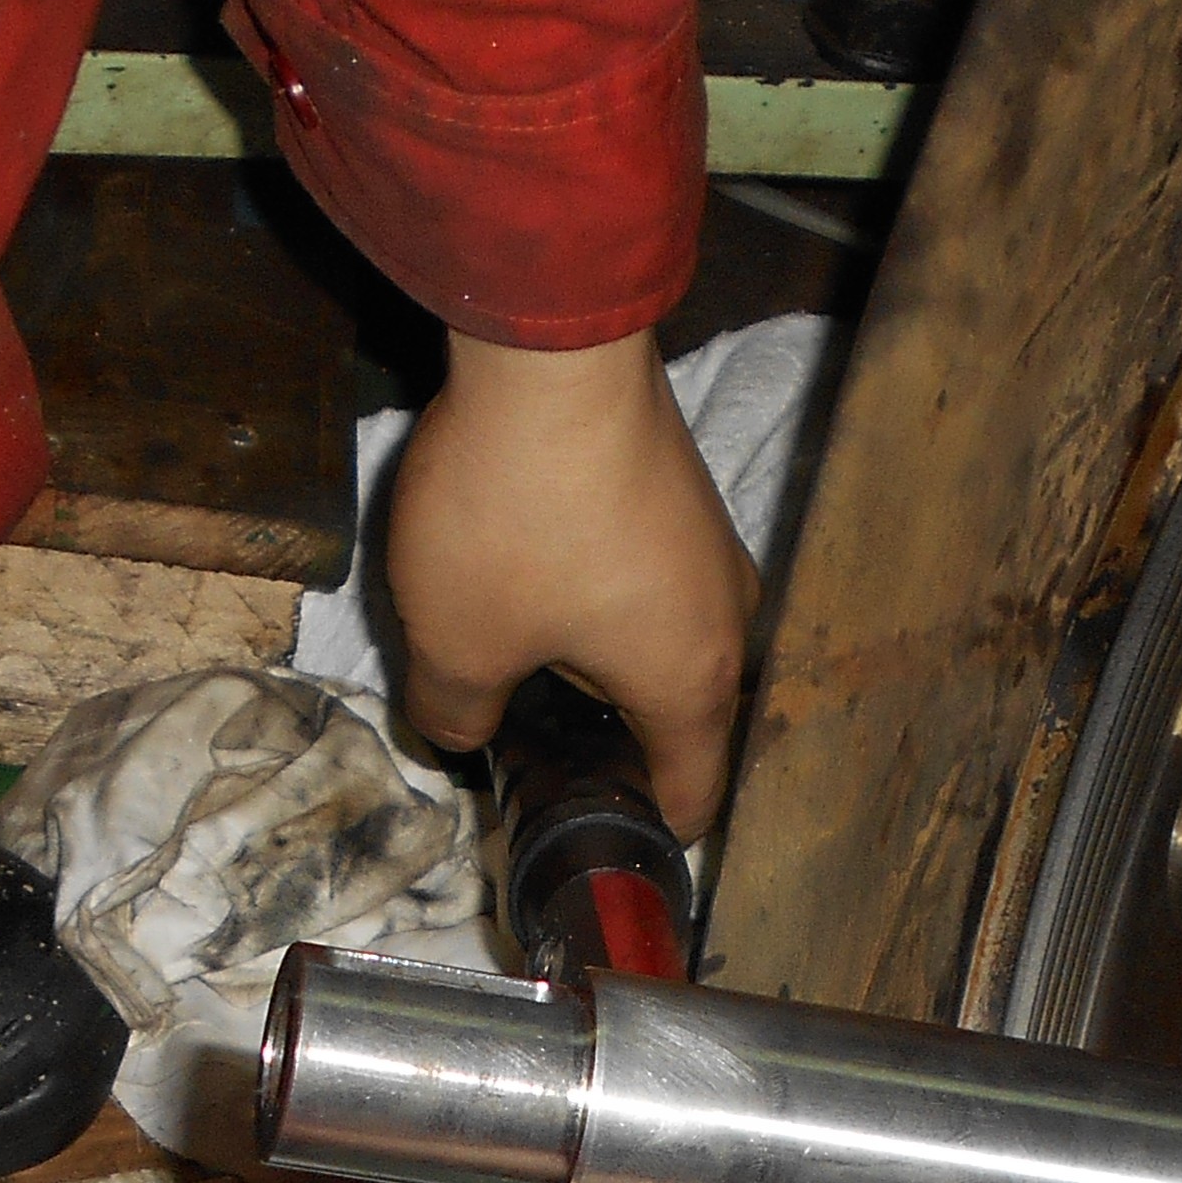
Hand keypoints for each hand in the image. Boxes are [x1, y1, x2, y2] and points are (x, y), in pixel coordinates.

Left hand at [382, 332, 758, 835]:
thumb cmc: (517, 517)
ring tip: (518, 653)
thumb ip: (456, 715)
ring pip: (662, 639)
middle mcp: (725, 621)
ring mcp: (712, 547)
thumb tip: (459, 733)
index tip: (575, 831)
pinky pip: (649, 577)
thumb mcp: (456, 643)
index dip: (633, 831)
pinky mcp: (680, 489)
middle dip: (608, 740)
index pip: (691, 799)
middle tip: (525, 740)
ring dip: (600, 658)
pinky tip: (534, 575)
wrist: (551, 351)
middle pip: (677, 718)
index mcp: (691, 686)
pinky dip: (601, 594)